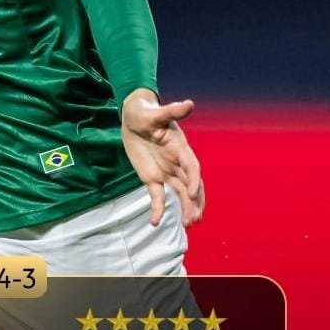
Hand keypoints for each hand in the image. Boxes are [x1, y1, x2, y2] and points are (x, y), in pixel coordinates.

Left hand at [120, 90, 204, 226]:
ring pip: (180, 194)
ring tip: (188, 225)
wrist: (134, 117)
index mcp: (181, 148)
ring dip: (185, 209)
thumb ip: (172, 111)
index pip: (192, 167)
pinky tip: (155, 222)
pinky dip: (158, 209)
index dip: (194, 180)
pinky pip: (158, 196)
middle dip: (194, 202)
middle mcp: (177, 163)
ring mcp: (166, 172)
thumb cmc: (146, 112)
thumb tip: (189, 104)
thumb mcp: (156, 112)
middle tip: (194, 219)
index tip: (193, 194)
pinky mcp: (152, 178)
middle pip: (190, 186)